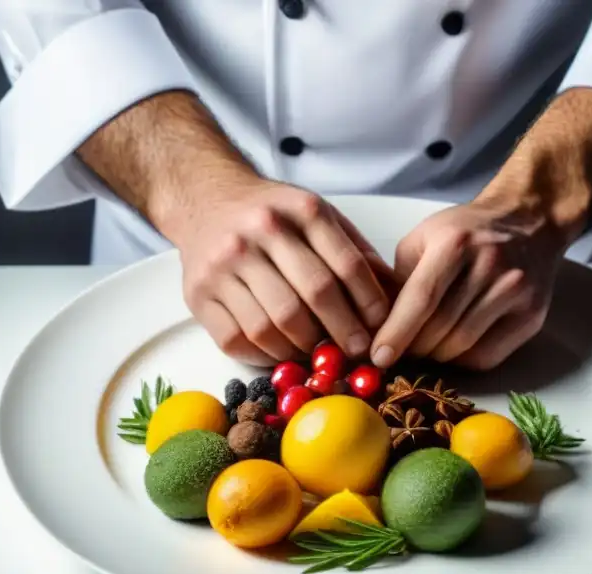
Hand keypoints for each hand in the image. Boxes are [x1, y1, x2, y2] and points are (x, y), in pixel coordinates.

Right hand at [166, 178, 396, 365]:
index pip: (346, 266)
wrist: (206, 199)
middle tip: (356, 352)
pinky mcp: (198, 292)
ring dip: (302, 349)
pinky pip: (237, 339)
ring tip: (317, 354)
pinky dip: (264, 357)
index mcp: (300, 209)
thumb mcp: (316, 214)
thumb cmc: (272, 214)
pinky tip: (281, 354)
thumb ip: (353, 250)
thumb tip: (393, 296)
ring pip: (273, 325)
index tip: (382, 328)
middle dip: (343, 333)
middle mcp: (261, 230)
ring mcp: (225, 263)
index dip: (369, 305)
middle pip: (313, 296)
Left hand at [370, 200, 569, 370]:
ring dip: (436, 356)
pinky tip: (452, 348)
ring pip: (463, 345)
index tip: (379, 356)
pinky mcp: (531, 315)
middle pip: (441, 328)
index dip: (397, 332)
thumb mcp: (424, 238)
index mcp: (456, 243)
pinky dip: (462, 360)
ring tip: (424, 348)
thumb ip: (400, 276)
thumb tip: (378, 324)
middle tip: (398, 352)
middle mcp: (490, 266)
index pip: (422, 298)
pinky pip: (488, 356)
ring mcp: (515, 292)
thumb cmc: (465, 232)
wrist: (528, 222)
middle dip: (413, 347)